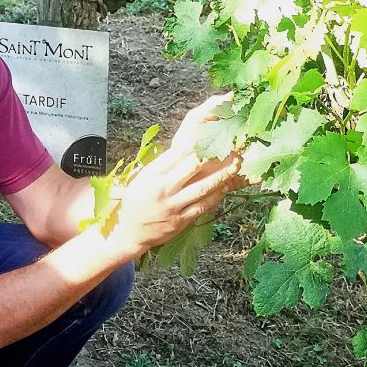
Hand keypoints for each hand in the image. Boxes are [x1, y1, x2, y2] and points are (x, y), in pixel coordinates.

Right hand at [103, 94, 244, 259]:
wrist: (130, 233)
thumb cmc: (136, 202)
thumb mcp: (141, 179)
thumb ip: (161, 166)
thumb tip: (184, 150)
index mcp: (152, 175)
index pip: (176, 154)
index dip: (196, 142)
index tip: (211, 133)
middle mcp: (163, 189)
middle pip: (193, 167)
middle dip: (213, 155)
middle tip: (230, 144)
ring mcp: (174, 206)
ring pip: (203, 187)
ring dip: (222, 174)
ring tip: (236, 163)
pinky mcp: (182, 220)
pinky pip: (204, 205)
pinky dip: (216, 195)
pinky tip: (226, 186)